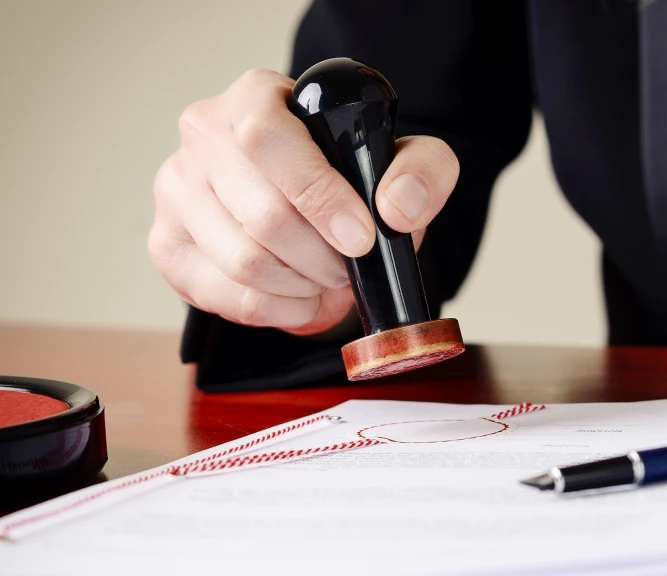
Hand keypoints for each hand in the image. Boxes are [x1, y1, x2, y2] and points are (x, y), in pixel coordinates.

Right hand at [149, 68, 459, 334]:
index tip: (360, 238)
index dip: (320, 198)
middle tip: (347, 265)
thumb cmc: (351, 183)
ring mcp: (176, 190)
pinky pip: (225, 297)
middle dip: (322, 257)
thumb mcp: (404, 166)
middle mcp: (203, 133)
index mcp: (256, 98)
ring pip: (244, 263)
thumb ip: (423, 172)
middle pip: (262, 216)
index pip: (268, 141)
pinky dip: (277, 310)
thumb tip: (398, 207)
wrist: (316, 214)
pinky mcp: (167, 245)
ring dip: (302, 286)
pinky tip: (298, 296)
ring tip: (323, 277)